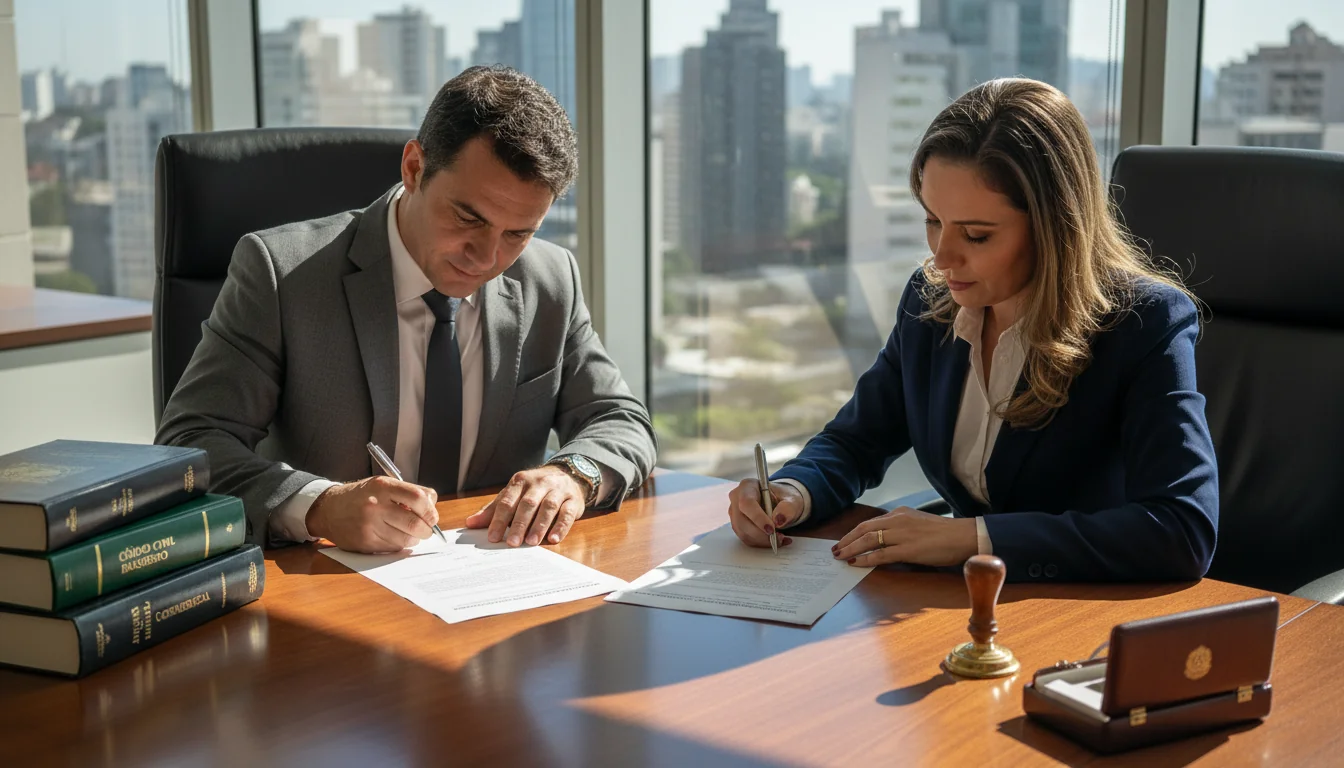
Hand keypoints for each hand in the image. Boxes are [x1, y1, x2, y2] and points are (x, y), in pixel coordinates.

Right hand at [306, 476, 438, 553]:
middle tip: (427, 530)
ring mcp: (369, 525)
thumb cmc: (362, 496)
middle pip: (415, 523)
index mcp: (383, 486)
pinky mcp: (365, 542)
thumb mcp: (382, 484)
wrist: (328, 509)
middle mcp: (376, 505)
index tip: (432, 516)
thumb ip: (408, 492)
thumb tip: (432, 507)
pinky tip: (395, 537)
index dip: (430, 510)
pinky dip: (400, 545)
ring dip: (414, 539)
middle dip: (427, 529)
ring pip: (406, 539)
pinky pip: (393, 548)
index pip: (419, 498)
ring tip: (411, 534)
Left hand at [465, 466, 585, 545]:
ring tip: (531, 542)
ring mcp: (558, 490)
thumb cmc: (535, 490)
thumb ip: (494, 510)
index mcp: (520, 481)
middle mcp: (539, 483)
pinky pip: (567, 513)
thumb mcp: (514, 495)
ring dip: (539, 525)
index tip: (493, 537)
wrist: (566, 475)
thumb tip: (470, 523)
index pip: (507, 501)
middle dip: (519, 524)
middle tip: (512, 543)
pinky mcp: (573, 500)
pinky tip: (554, 538)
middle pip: (528, 504)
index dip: (499, 519)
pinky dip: (561, 526)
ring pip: (548, 507)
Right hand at [726, 478, 802, 548]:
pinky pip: (746, 538)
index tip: (771, 529)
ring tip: (780, 539)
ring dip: (762, 540)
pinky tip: (775, 540)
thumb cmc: (784, 498)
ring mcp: (735, 513)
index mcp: (748, 486)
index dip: (758, 518)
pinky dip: (761, 543)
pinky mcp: (738, 525)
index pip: (746, 503)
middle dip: (761, 534)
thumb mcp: (792, 500)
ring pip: (743, 532)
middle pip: (741, 520)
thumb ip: (788, 508)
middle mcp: (737, 498)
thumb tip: (779, 520)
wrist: (782, 504)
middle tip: (779, 538)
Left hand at [831, 507, 977, 566]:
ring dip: (851, 549)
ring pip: (868, 540)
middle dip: (847, 540)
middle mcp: (898, 520)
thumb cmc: (944, 533)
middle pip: (864, 529)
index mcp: (900, 513)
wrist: (964, 536)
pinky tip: (856, 563)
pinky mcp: (908, 549)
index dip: (854, 532)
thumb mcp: (918, 523)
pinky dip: (866, 559)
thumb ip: (901, 528)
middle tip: (835, 550)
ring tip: (840, 557)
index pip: (870, 522)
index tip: (844, 540)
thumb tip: (884, 540)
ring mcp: (902, 534)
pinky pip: (881, 554)